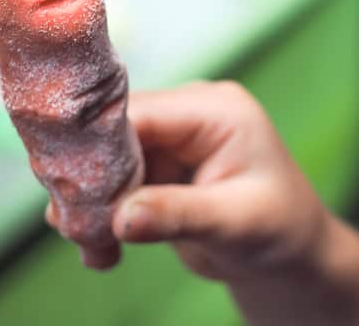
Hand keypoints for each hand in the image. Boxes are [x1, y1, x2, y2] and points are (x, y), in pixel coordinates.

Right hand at [52, 81, 328, 282]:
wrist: (286, 248)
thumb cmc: (279, 227)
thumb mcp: (234, 222)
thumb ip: (179, 214)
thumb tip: (120, 217)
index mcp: (217, 110)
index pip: (142, 114)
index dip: (99, 147)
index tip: (71, 191)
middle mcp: (190, 111)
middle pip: (115, 132)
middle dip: (91, 180)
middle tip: (74, 228)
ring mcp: (172, 135)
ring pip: (107, 157)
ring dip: (92, 201)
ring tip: (90, 245)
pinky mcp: (158, 161)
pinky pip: (113, 178)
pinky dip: (101, 211)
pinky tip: (98, 247)